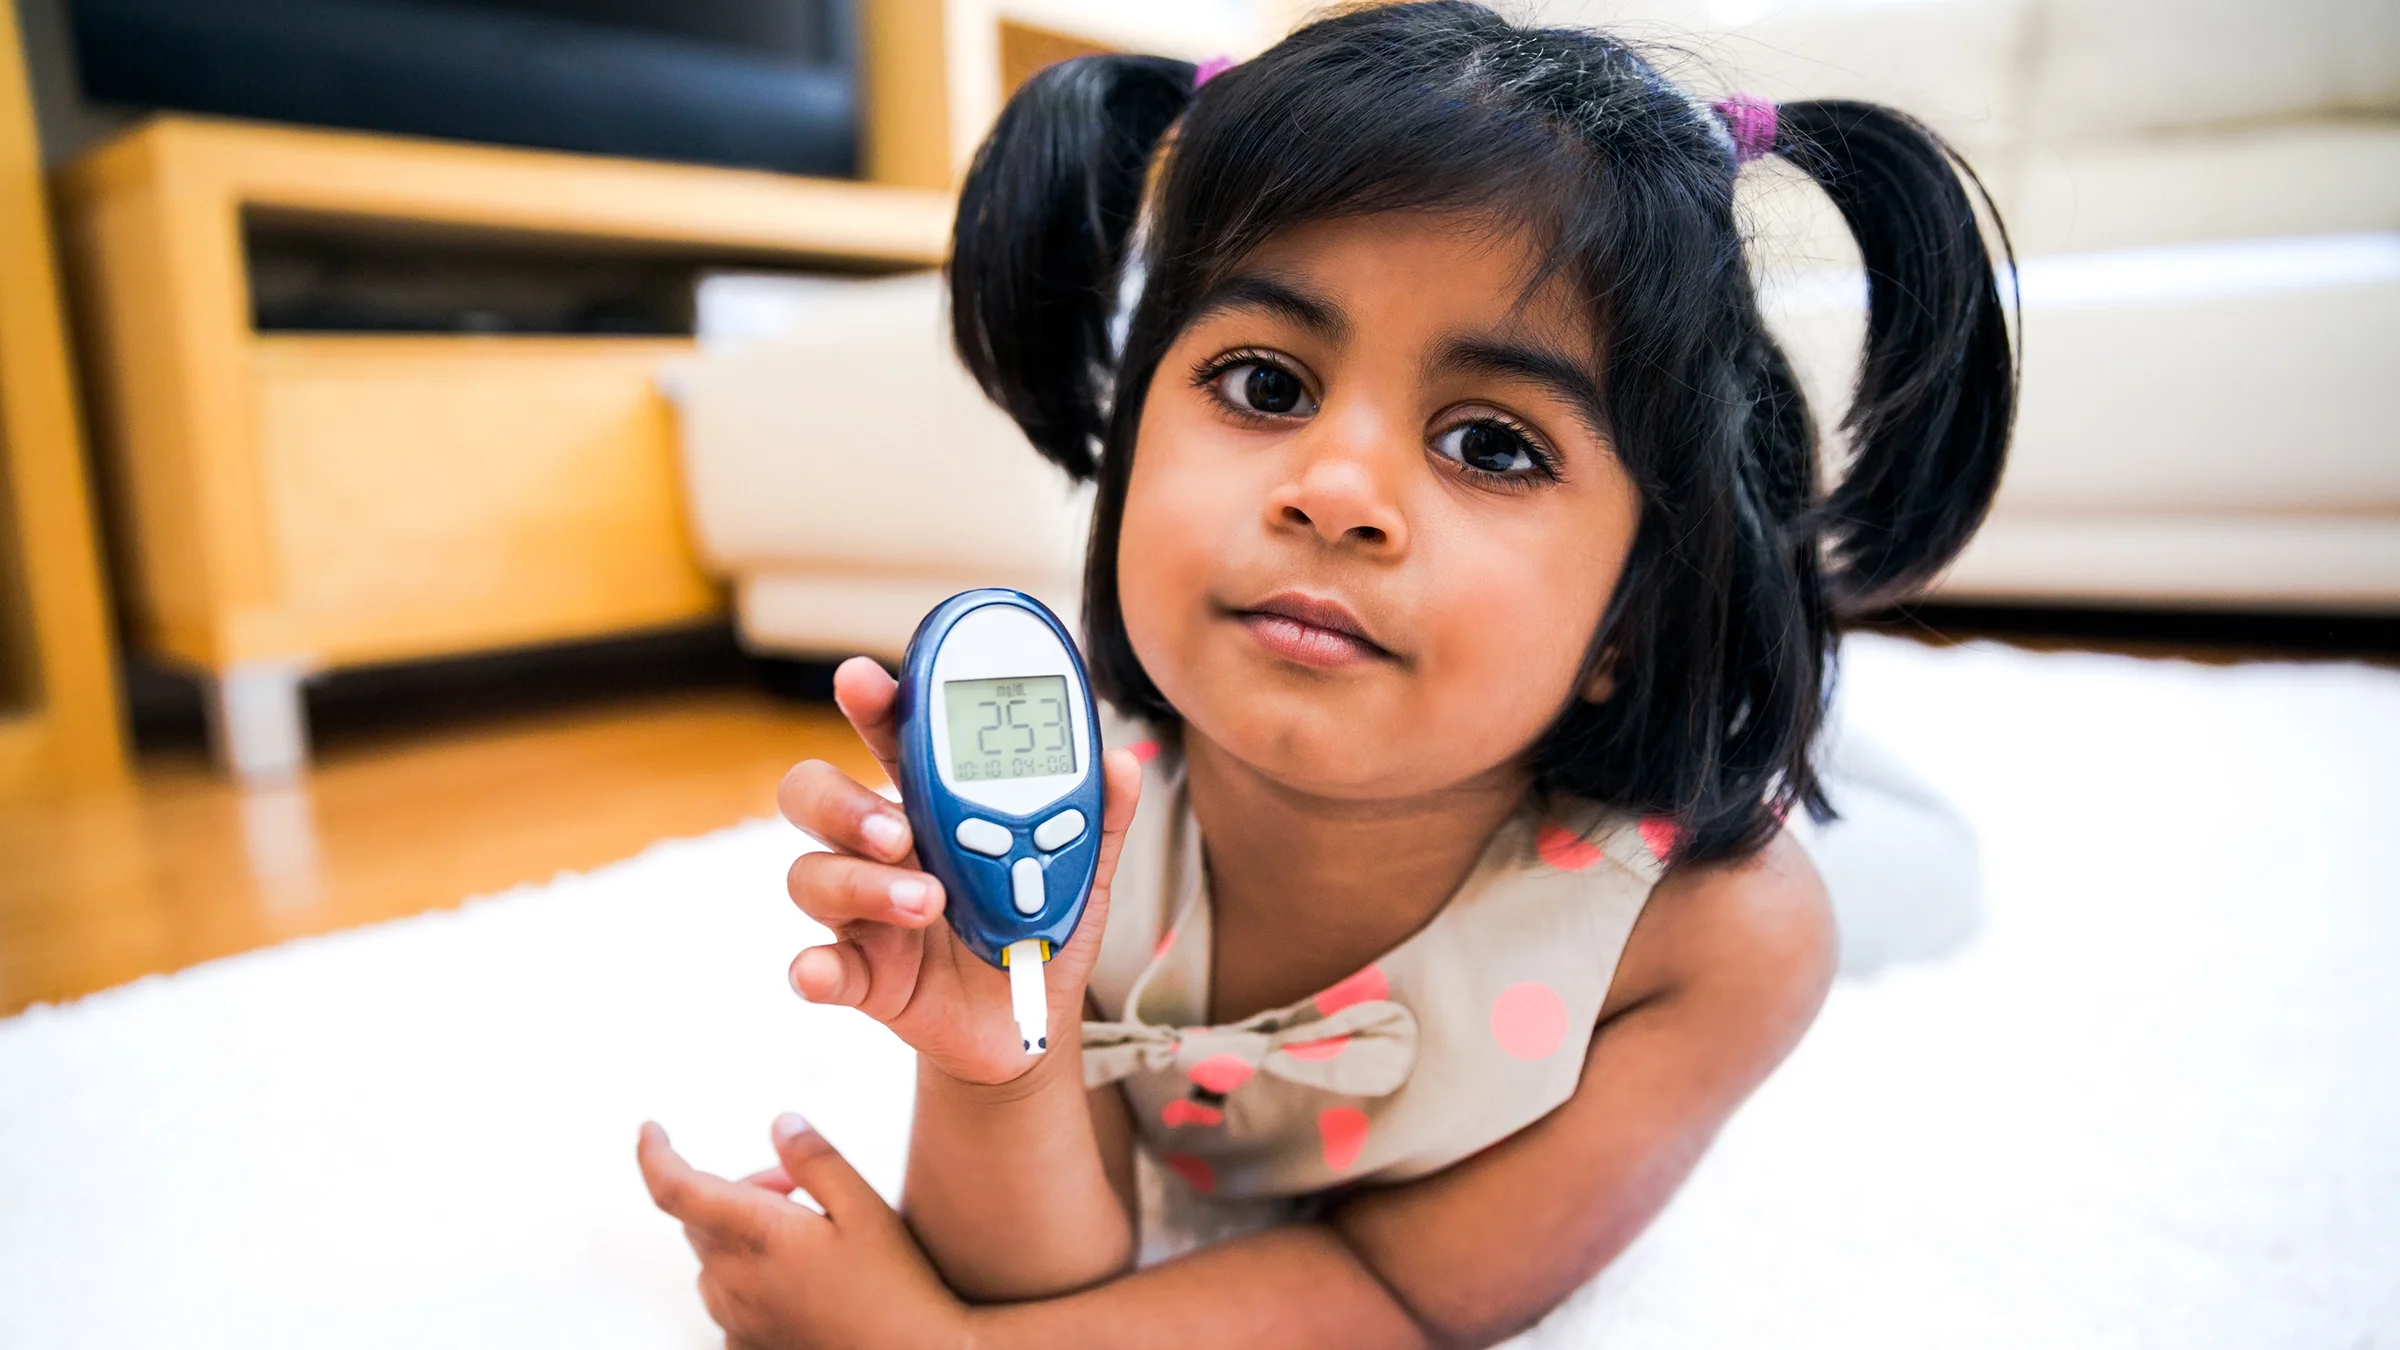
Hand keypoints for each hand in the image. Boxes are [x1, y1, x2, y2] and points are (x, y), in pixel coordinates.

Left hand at [637, 1116, 965, 1349]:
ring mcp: (738, 1318)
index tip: (651, 1130)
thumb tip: (780, 1124)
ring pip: (711, 1259)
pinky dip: (747, 1277)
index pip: (675, 1189)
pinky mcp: (749, 1346)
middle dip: (735, 1189)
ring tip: (803, 1235)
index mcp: (758, 1235)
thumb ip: (815, 1160)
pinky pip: (727, 1301)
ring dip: (738, 1234)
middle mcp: (735, 1280)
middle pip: (699, 1218)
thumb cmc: (895, 1286)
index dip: (654, 1154)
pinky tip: (797, 1279)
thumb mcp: (865, 1207)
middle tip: (794, 1189)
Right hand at [780, 656, 1142, 1084]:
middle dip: (842, 800)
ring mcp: (862, 910)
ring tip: (926, 901)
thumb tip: (1122, 764)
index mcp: (931, 803)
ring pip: (814, 875)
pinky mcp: (860, 975)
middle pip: (817, 796)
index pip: (890, 739)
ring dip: (862, 884)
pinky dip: (813, 967)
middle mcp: (883, 848)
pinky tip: (819, 969)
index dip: (873, 704)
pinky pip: (819, 965)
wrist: (1027, 1022)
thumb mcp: (1078, 868)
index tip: (862, 679)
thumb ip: (1097, 815)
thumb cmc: (1035, 925)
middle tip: (898, 829)